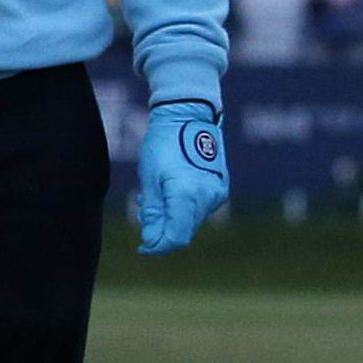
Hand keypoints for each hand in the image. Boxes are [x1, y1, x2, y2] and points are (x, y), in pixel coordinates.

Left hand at [134, 100, 228, 256]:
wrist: (188, 115)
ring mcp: (217, 192)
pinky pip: (200, 206)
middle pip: (184, 230)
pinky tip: (168, 191)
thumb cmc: (163, 143)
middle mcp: (208, 198)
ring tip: (151, 197)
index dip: (158, 246)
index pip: (176, 237)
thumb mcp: (149, 179)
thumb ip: (153, 212)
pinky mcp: (220, 186)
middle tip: (143, 212)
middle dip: (162, 229)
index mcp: (187, 195)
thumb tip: (152, 241)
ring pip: (191, 219)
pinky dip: (183, 206)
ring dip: (171, 216)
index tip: (142, 247)